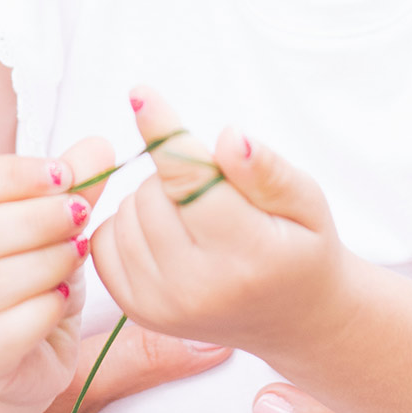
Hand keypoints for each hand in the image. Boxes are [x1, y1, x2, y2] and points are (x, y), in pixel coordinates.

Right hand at [0, 137, 113, 408]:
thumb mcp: (53, 227)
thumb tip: (101, 146)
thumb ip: (72, 188)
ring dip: (36, 266)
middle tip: (79, 213)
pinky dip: (35, 315)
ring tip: (75, 254)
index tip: (63, 173)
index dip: (11, 176)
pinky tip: (61, 300)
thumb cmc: (31, 279)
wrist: (27, 355)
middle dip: (29, 220)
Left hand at [87, 90, 346, 357]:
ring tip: (196, 217)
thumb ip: (266, 170)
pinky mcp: (138, 312)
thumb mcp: (307, 202)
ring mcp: (162, 306)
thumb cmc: (302, 247)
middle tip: (214, 192)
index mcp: (247, 257)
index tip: (141, 94)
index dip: (165, 133)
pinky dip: (129, 224)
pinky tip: (168, 232)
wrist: (294, 318)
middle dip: (176, 175)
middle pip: (153, 193)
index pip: (191, 182)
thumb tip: (228, 137)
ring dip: (154, 199)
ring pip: (126, 212)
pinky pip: (104, 241)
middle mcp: (198, 289)